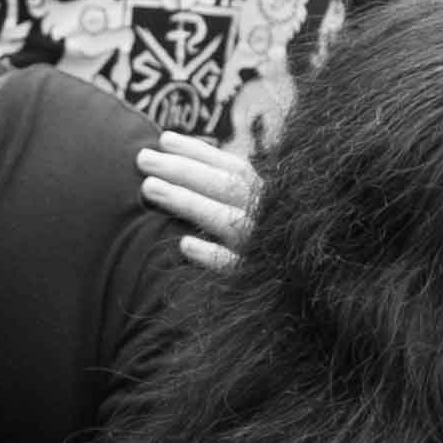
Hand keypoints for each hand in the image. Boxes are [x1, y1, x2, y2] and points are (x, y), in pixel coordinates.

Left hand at [138, 130, 260, 272]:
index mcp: (271, 202)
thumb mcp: (257, 220)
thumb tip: (184, 170)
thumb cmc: (268, 253)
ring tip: (148, 188)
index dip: (200, 152)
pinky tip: (184, 245)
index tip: (164, 139)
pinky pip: (234, 267)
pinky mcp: (256, 281)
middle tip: (142, 158)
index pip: (233, 169)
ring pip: (225, 220)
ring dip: (187, 201)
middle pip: (225, 186)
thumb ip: (229, 198)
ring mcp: (264, 250)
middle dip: (182, 169)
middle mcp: (269, 221)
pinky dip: (211, 254)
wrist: (301, 303)